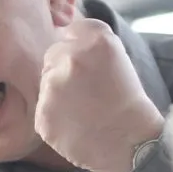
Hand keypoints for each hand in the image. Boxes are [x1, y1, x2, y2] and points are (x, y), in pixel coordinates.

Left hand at [34, 17, 164, 171]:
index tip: (91, 67)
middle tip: (88, 91)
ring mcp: (53, 88)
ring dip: (58, 93)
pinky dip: (55, 117)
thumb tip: (60, 29)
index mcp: (96, 41)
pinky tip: (75, 123)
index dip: (79, 50)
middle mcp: (71, 58)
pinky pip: (42, 110)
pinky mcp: (43, 115)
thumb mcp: (117, 55)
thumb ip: (88, 39)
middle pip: (52, 56)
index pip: (71, 32)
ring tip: (83, 109)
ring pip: (45, 83)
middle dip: (65, 71)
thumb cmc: (125, 100)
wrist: (130, 142)